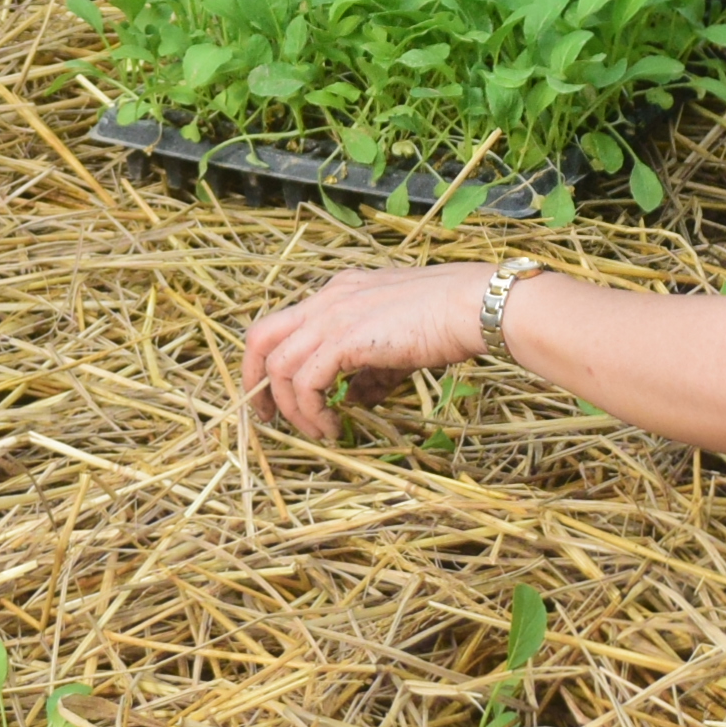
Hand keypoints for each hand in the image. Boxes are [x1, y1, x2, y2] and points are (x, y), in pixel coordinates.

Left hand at [240, 263, 492, 441]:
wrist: (470, 306)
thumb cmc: (444, 322)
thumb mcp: (396, 347)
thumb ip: (368, 371)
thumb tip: (352, 399)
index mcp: (336, 293)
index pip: (282, 325)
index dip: (271, 363)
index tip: (279, 398)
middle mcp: (326, 299)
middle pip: (259, 338)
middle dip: (255, 383)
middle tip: (268, 419)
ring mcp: (331, 315)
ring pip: (280, 367)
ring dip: (292, 409)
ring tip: (318, 433)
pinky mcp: (344, 338)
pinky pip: (306, 382)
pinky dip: (312, 411)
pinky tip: (333, 428)